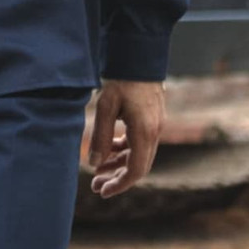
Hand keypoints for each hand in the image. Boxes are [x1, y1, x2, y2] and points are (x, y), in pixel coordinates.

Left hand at [87, 79, 164, 198]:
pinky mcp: (151, 120)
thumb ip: (100, 136)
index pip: (136, 171)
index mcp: (144, 132)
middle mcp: (154, 133)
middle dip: (116, 178)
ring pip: (139, 156)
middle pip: (138, 167)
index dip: (119, 185)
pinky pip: (139, 144)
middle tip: (94, 185)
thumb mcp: (105, 107)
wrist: (139, 57)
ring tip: (97, 169)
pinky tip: (108, 150)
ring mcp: (154, 127)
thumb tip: (93, 163)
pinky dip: (124, 151)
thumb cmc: (122, 80)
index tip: (102, 191)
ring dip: (119, 164)